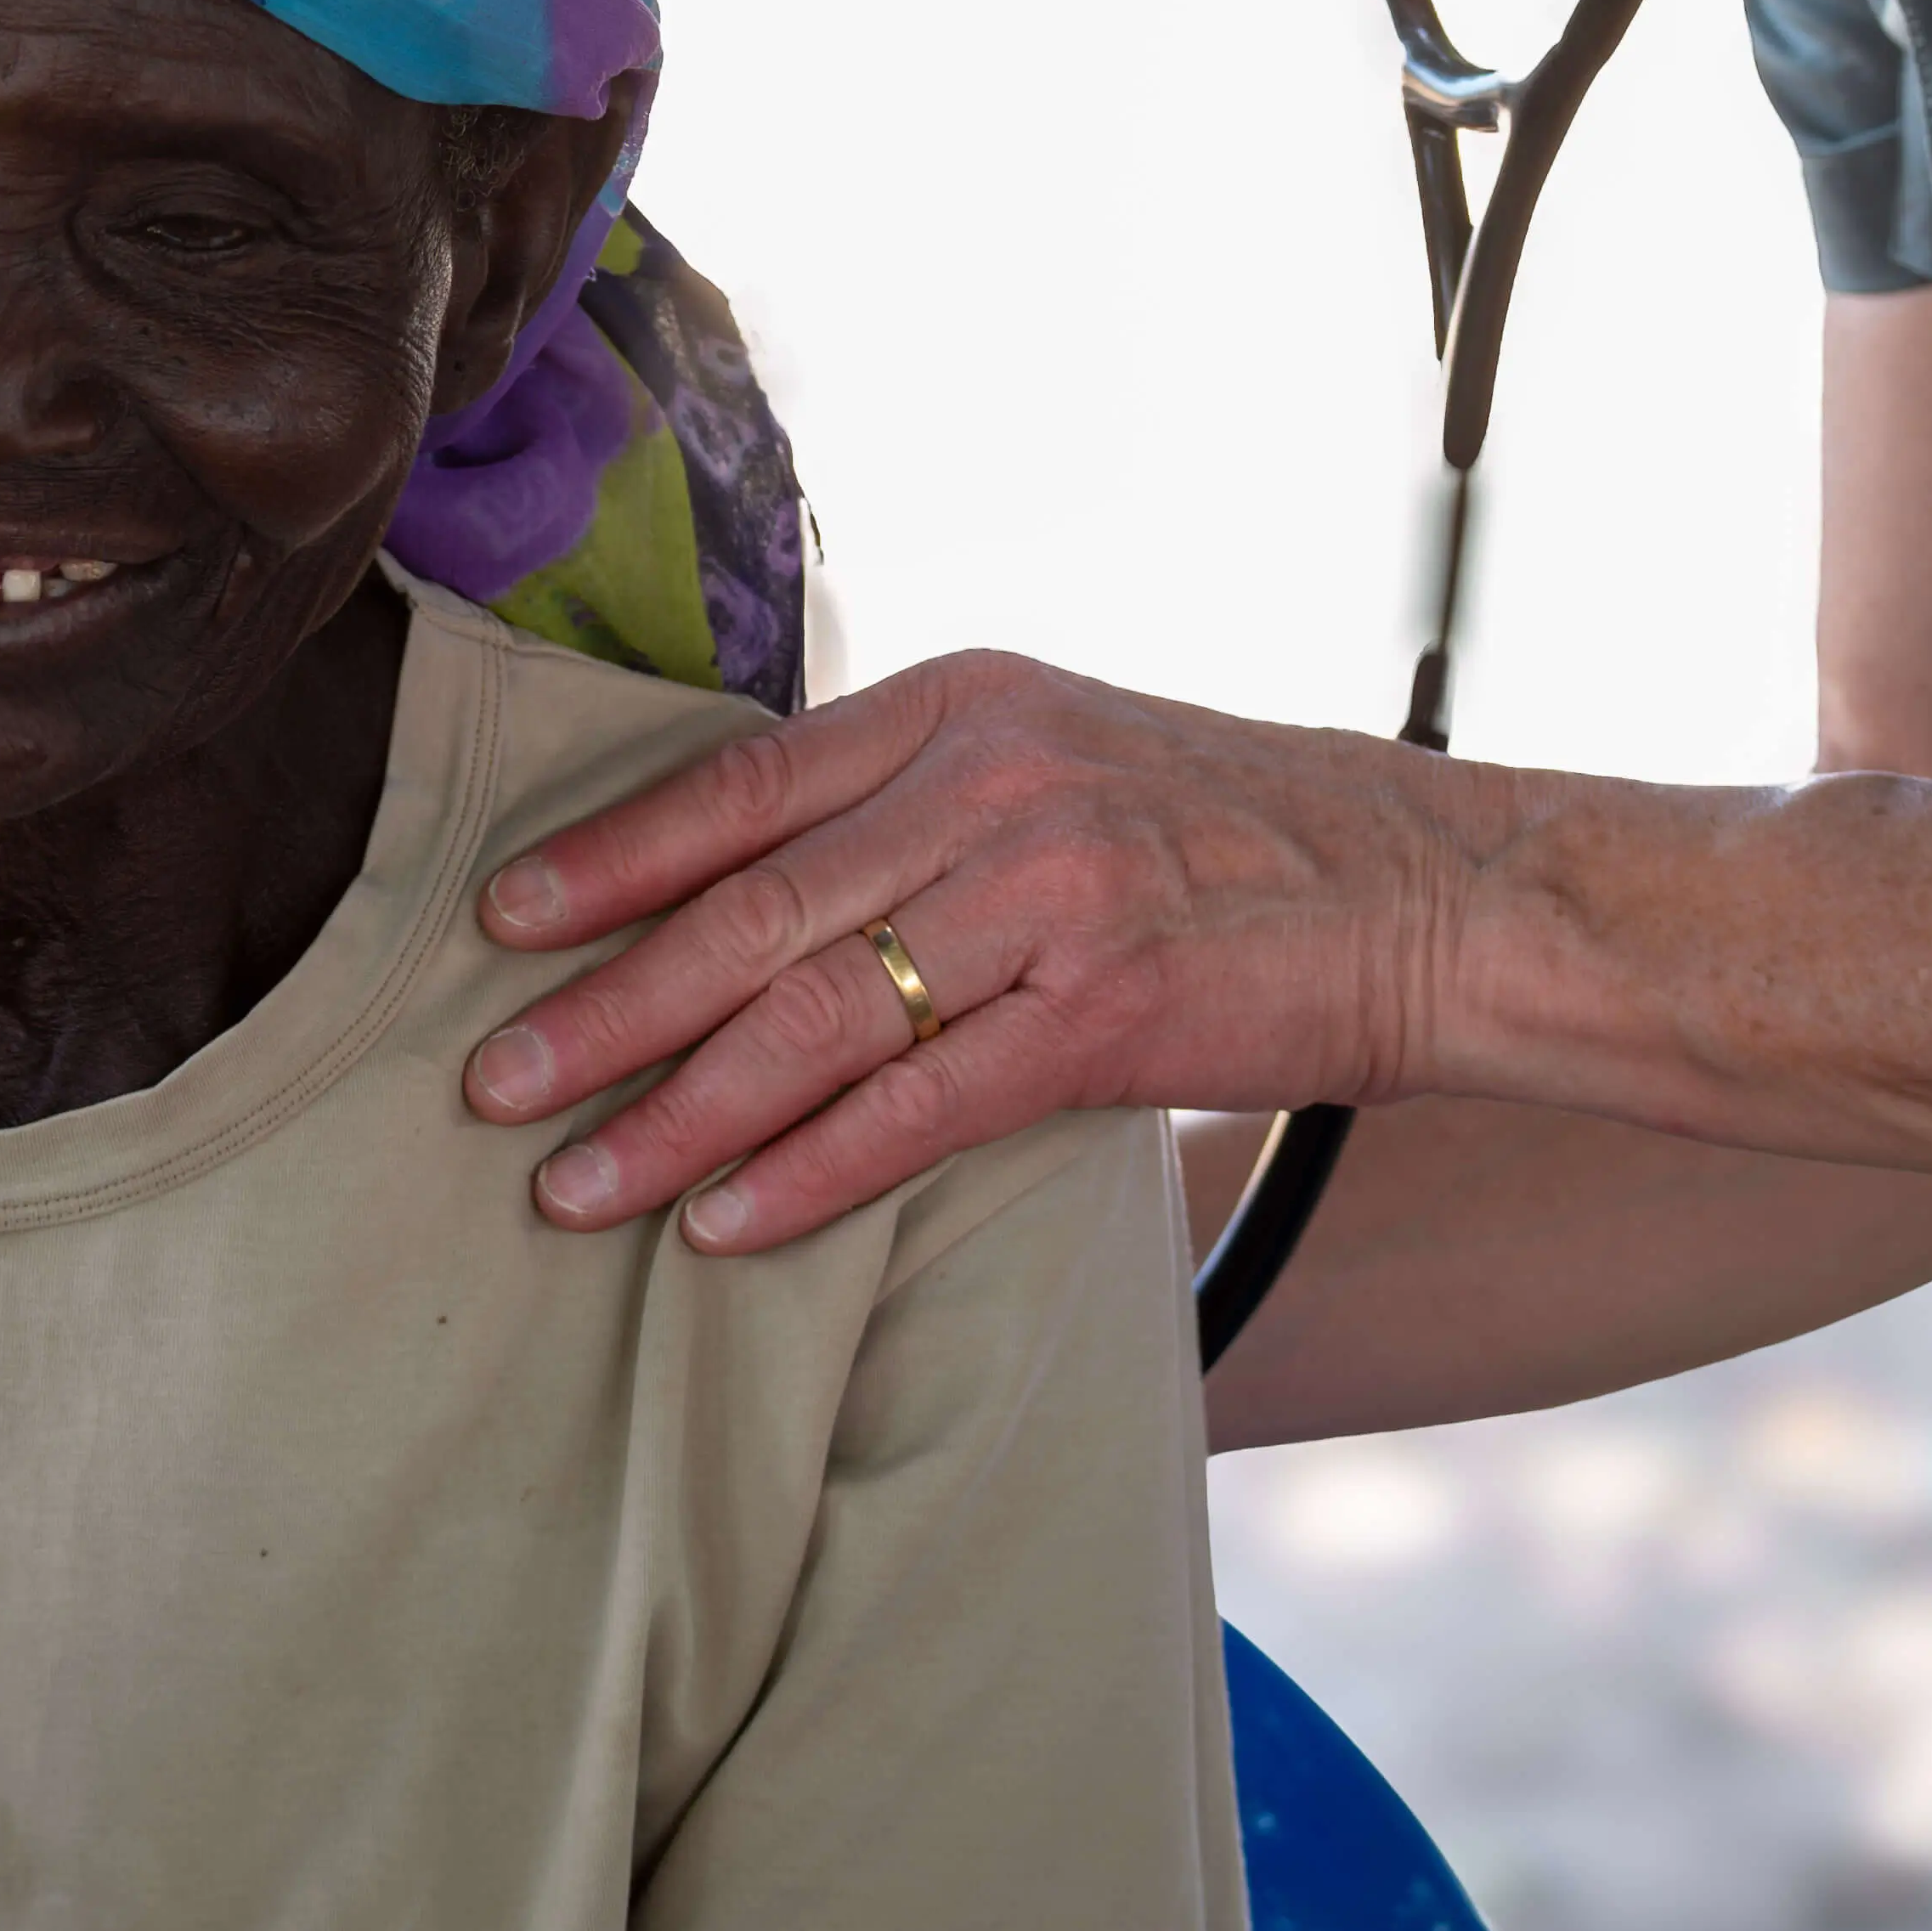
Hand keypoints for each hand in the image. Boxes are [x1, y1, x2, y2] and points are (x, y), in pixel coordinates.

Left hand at [463, 653, 1475, 1253]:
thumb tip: (755, 870)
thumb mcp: (1063, 755)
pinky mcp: (1108, 1019)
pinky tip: (720, 1224)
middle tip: (488, 1083)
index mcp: (960, 705)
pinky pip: (919, 1108)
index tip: (499, 922)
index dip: (609, 859)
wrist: (1443, 893)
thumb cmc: (1237, 836)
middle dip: (602, 1009)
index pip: (741, 784)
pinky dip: (807, 1173)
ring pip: (812, 1020)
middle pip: (748, 913)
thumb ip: (917, 793)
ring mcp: (1049, 900)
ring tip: (569, 1185)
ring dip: (671, 1114)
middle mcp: (989, 787)